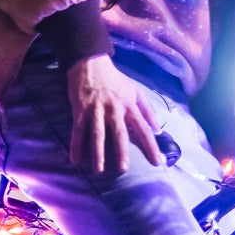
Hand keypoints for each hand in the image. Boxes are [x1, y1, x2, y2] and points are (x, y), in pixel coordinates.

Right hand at [65, 55, 162, 173]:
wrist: (90, 64)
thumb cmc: (115, 80)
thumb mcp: (136, 91)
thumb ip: (148, 110)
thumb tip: (158, 129)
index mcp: (129, 105)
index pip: (143, 129)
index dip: (151, 145)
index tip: (157, 162)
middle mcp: (114, 109)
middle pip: (119, 133)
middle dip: (122, 152)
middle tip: (123, 169)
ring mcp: (96, 110)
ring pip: (97, 134)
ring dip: (98, 153)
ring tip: (98, 170)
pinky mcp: (80, 110)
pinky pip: (78, 130)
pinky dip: (76, 145)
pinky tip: (76, 160)